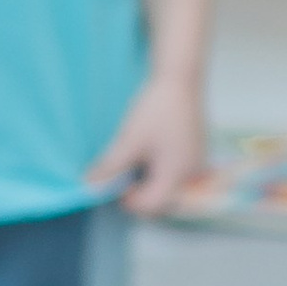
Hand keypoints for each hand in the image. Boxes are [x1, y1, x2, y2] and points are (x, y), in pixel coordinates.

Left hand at [85, 69, 205, 214]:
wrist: (180, 80)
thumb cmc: (156, 110)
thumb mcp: (129, 141)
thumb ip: (111, 167)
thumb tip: (90, 186)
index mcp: (177, 174)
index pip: (152, 205)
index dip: (130, 201)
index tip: (115, 185)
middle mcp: (192, 173)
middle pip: (162, 198)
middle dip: (140, 193)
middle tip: (121, 176)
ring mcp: (197, 162)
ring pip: (168, 185)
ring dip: (148, 181)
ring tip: (133, 162)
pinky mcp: (196, 151)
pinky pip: (176, 171)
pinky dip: (159, 170)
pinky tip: (147, 153)